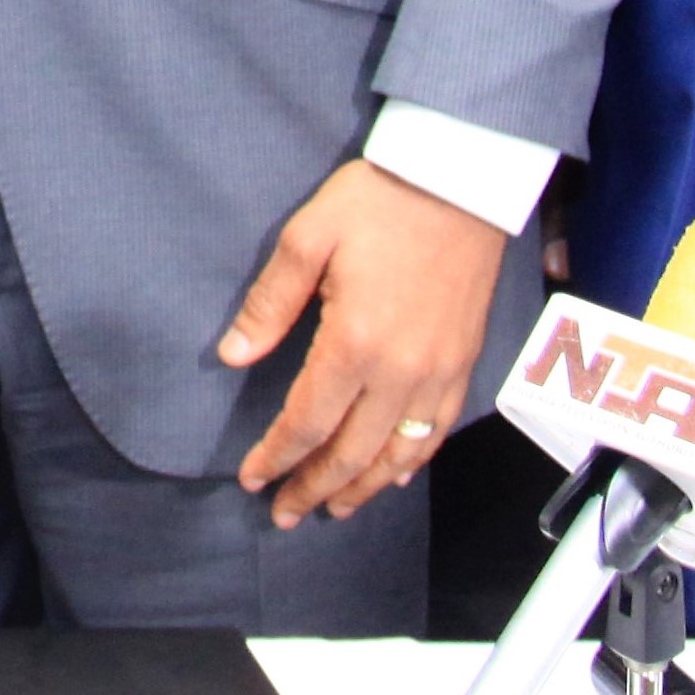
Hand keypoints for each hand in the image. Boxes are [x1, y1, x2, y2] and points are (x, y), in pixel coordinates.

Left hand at [218, 157, 503, 527]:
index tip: (252, 478)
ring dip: (360, 489)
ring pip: (395, 456)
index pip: (307, 422)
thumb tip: (232, 356)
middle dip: (312, 489)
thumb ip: (269, 304)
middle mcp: (399, 373)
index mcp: (353, 342)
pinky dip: (409, 464)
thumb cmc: (378, 202)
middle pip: (350, 453)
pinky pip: (435, 435)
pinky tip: (390, 477)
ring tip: (332, 509)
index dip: (277, 456)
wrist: (459, 182)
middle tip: (283, 512)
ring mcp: (438, 375)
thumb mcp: (307, 238)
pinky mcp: (463, 366)